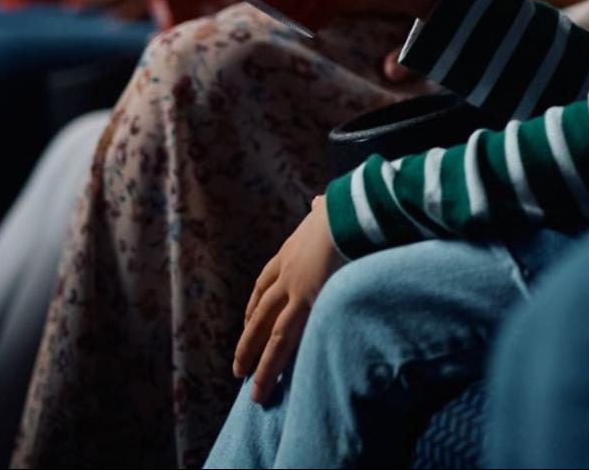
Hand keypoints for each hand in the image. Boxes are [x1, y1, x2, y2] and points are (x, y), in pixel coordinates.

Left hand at [234, 197, 345, 403]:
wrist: (350, 211)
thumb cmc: (347, 208)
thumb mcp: (327, 207)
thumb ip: (321, 210)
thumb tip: (320, 201)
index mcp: (291, 250)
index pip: (266, 282)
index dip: (257, 304)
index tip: (249, 320)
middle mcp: (287, 273)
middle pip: (261, 311)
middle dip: (249, 338)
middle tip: (238, 364)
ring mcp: (294, 289)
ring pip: (268, 332)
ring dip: (256, 360)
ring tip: (249, 388)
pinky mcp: (306, 302)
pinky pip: (284, 340)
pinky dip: (272, 363)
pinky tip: (264, 382)